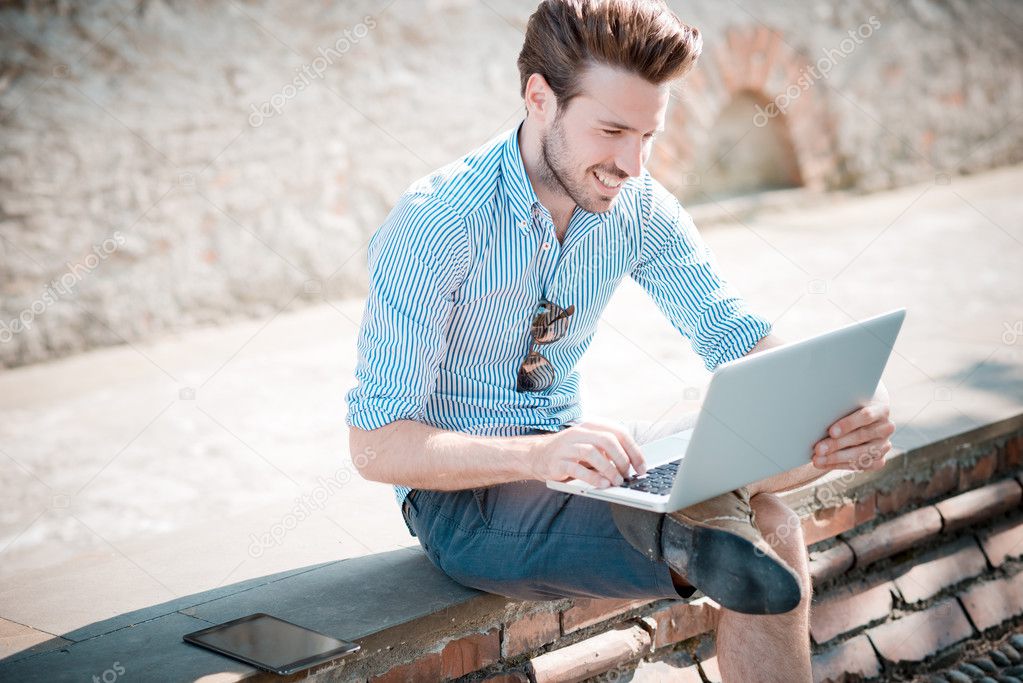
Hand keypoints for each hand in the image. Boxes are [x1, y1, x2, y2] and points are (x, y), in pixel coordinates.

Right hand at [529, 419, 646, 487]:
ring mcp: (568, 446)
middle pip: (607, 440)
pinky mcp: (558, 461)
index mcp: (591, 426)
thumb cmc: (570, 452)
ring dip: (609, 469)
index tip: (642, 467)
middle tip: (629, 475)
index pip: (619, 432)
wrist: (537, 455)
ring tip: (617, 482)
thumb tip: (634, 464)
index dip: (634, 450)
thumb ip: (608, 449)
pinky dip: (593, 477)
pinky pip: (578, 469)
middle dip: (623, 459)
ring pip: (593, 453)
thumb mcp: (590, 444)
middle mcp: (580, 433)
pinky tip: (603, 484)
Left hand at [812, 389, 894, 471]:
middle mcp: (886, 428)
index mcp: (881, 410)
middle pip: (861, 436)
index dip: (848, 424)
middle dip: (837, 444)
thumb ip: (838, 410)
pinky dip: (840, 465)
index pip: (866, 416)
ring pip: (861, 454)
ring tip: (817, 459)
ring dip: (836, 458)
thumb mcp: (845, 407)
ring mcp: (884, 445)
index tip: (831, 432)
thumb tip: (813, 416)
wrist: (860, 424)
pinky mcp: (879, 460)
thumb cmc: (847, 412)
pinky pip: (860, 465)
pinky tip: (825, 464)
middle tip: (818, 449)